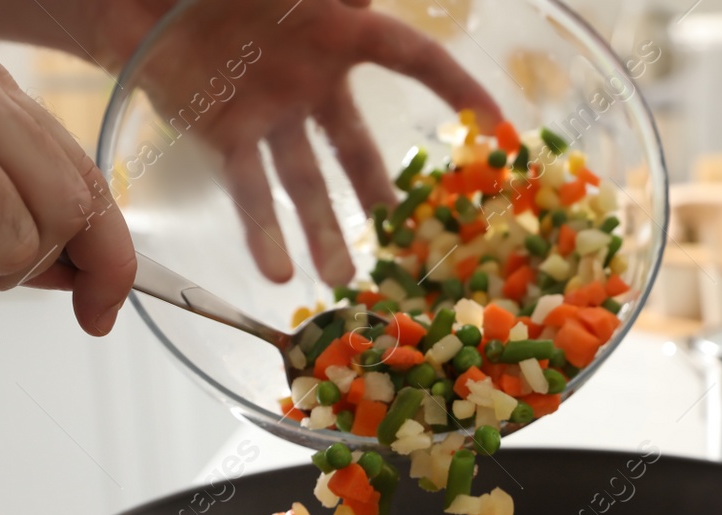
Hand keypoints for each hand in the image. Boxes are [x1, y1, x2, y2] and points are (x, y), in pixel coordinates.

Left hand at [122, 0, 501, 286]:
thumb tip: (372, 2)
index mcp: (336, 31)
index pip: (412, 58)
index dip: (455, 87)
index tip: (495, 126)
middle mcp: (310, 79)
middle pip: (357, 145)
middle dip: (381, 193)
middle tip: (413, 239)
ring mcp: (270, 111)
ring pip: (307, 182)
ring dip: (325, 232)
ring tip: (343, 280)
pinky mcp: (226, 134)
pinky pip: (250, 189)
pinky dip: (263, 231)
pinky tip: (279, 272)